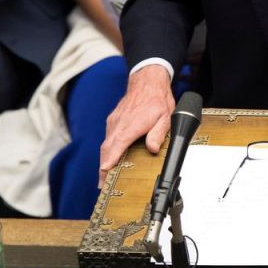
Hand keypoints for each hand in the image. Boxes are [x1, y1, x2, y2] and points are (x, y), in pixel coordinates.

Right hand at [98, 65, 174, 188]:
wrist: (148, 80)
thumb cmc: (156, 99)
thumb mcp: (165, 117)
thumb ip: (158, 134)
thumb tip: (152, 149)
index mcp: (129, 127)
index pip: (114, 150)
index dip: (108, 166)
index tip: (104, 179)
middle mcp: (118, 126)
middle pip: (106, 151)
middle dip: (103, 169)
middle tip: (103, 186)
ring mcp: (114, 123)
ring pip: (106, 145)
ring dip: (105, 160)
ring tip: (106, 176)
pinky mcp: (114, 121)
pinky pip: (108, 138)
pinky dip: (108, 150)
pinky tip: (112, 157)